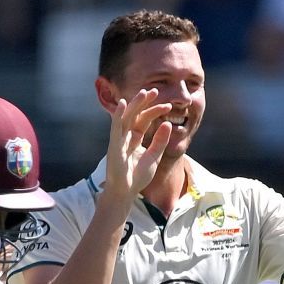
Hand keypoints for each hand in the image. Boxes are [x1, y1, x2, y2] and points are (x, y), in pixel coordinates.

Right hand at [104, 88, 173, 203]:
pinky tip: (123, 104)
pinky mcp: (114, 145)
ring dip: (134, 104)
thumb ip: (160, 141)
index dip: (155, 111)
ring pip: (126, 117)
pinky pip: (115, 127)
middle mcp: (126, 136)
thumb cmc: (137, 177)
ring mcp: (119, 139)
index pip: (145, 119)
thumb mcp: (154, 157)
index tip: (169, 106)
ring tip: (144, 93)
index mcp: (135, 138)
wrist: (126, 192)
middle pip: (135, 114)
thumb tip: (168, 124)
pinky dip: (118, 115)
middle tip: (155, 91)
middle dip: (144, 102)